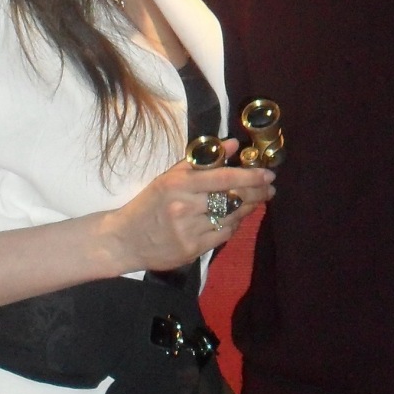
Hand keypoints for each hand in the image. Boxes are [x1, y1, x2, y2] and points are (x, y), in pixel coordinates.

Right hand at [102, 140, 273, 273]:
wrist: (124, 239)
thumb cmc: (149, 205)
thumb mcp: (168, 177)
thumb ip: (201, 161)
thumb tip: (232, 144)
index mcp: (178, 183)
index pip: (223, 177)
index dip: (250, 175)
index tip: (268, 174)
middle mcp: (185, 206)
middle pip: (231, 197)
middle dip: (256, 192)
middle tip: (269, 189)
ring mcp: (189, 229)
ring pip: (230, 216)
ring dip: (247, 208)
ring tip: (255, 201)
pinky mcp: (192, 249)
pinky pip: (223, 234)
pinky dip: (233, 225)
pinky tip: (235, 218)